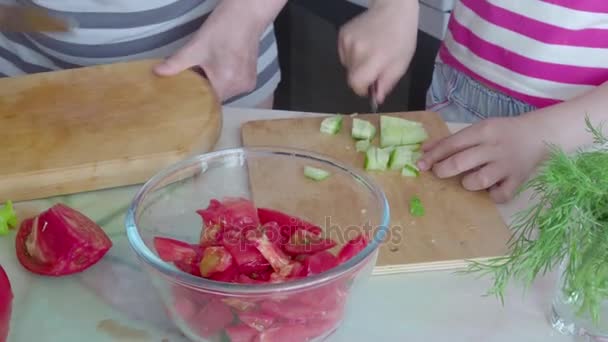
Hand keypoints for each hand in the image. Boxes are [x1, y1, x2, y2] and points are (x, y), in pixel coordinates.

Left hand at [154, 1, 274, 101]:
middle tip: (192, 77)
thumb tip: (157, 72)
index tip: (184, 94)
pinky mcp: (251, 79)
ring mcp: (247, 83)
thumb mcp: (195, 47)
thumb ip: (176, 63)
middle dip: (204, 89)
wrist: (246, 16)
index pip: (207, 102)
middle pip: (216, 97)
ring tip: (206, 71)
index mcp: (226, 82)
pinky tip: (219, 68)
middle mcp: (239, 87)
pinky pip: (233, 86)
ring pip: (225, 92)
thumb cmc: (223, 29)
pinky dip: (224, 80)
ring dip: (214, 84)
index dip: (195, 99)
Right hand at [338, 0, 418, 103]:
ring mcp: (348, 41)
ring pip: (347, 66)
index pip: (356, 84)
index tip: (370, 87)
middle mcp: (358, 50)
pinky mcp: (342, 35)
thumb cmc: (401, 38)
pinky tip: (364, 46)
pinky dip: (352, 55)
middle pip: (351, 77)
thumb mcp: (401, 64)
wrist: (393, 9)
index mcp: (374, 59)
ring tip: (371, 53)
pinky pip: (344, 55)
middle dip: (362, 77)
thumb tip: (376, 99)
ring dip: (357, 65)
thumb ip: (387, 83)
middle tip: (375, 67)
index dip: (362, 89)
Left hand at [416, 116, 548, 202]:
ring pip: (480, 180)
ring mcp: (507, 166)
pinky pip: (501, 195)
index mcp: (483, 131)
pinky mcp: (518, 180)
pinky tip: (490, 190)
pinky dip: (492, 196)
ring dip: (468, 183)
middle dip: (444, 170)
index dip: (433, 156)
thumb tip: (424, 151)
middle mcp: (494, 148)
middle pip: (462, 162)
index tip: (420, 165)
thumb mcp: (478, 129)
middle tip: (440, 172)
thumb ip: (452, 141)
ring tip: (469, 180)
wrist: (539, 135)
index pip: (452, 144)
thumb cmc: (501, 133)